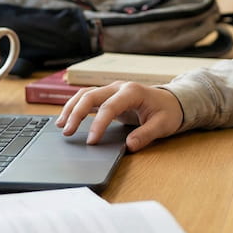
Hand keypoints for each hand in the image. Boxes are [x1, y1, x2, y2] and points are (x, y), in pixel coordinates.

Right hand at [56, 81, 183, 151]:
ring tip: (60, 125)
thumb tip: (130, 146)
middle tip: (66, 132)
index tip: (91, 141)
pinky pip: (88, 98)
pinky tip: (67, 119)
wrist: (172, 100)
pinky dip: (75, 106)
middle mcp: (119, 87)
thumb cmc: (168, 111)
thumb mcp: (163, 125)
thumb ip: (146, 135)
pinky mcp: (108, 96)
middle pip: (91, 95)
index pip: (109, 107)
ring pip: (85, 94)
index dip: (98, 124)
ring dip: (71, 108)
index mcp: (132, 92)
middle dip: (76, 113)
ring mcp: (112, 90)